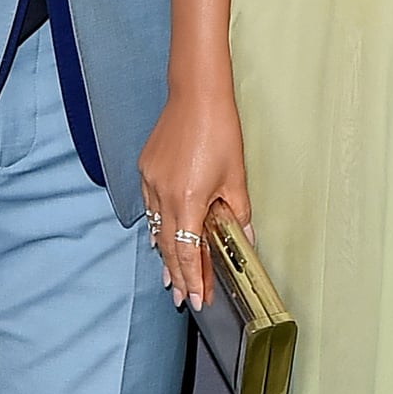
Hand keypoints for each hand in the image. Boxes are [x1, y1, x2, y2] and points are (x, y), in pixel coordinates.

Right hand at [138, 87, 251, 310]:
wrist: (196, 95)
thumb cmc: (220, 131)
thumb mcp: (236, 177)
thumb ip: (239, 212)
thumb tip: (246, 238)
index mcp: (187, 200)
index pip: (187, 252)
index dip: (192, 279)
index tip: (196, 298)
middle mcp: (163, 195)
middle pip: (168, 247)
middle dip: (177, 275)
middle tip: (181, 297)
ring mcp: (150, 182)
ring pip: (156, 228)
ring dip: (166, 254)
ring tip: (171, 277)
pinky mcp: (146, 170)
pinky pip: (150, 207)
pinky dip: (158, 226)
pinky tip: (162, 238)